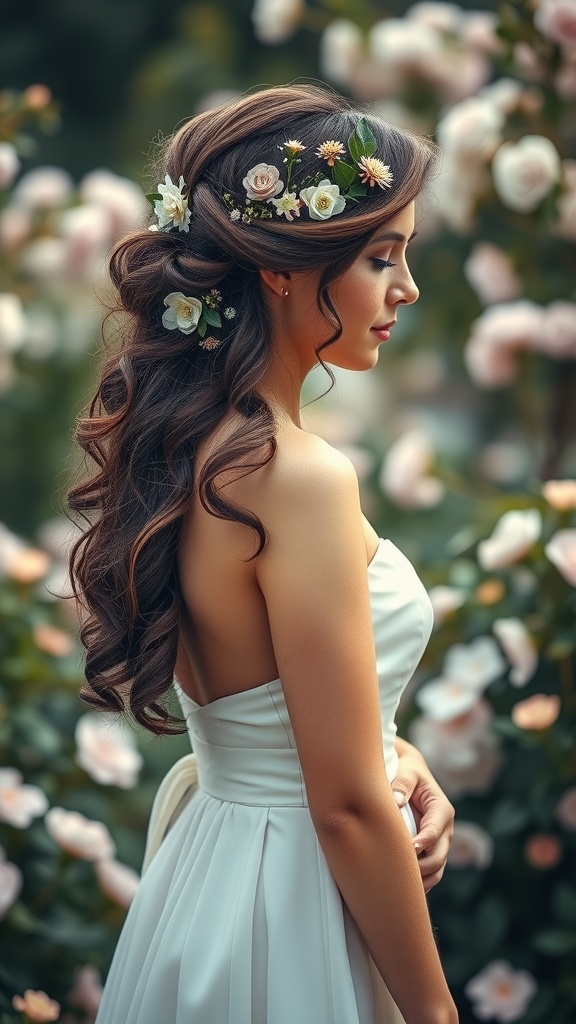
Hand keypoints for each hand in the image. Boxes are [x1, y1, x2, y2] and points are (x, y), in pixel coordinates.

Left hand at [393, 741, 454, 892]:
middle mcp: (445, 829)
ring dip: (422, 879)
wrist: (412, 775)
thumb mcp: (407, 772)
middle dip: (421, 866)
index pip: (434, 832)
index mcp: (442, 810)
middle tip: (399, 872)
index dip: (423, 842)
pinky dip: (421, 882)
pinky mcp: (432, 850)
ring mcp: (440, 842)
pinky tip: (404, 890)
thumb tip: (395, 801)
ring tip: (401, 888)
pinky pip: (431, 871)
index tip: (410, 849)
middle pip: (438, 856)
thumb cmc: (409, 772)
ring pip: (437, 868)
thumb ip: (402, 784)